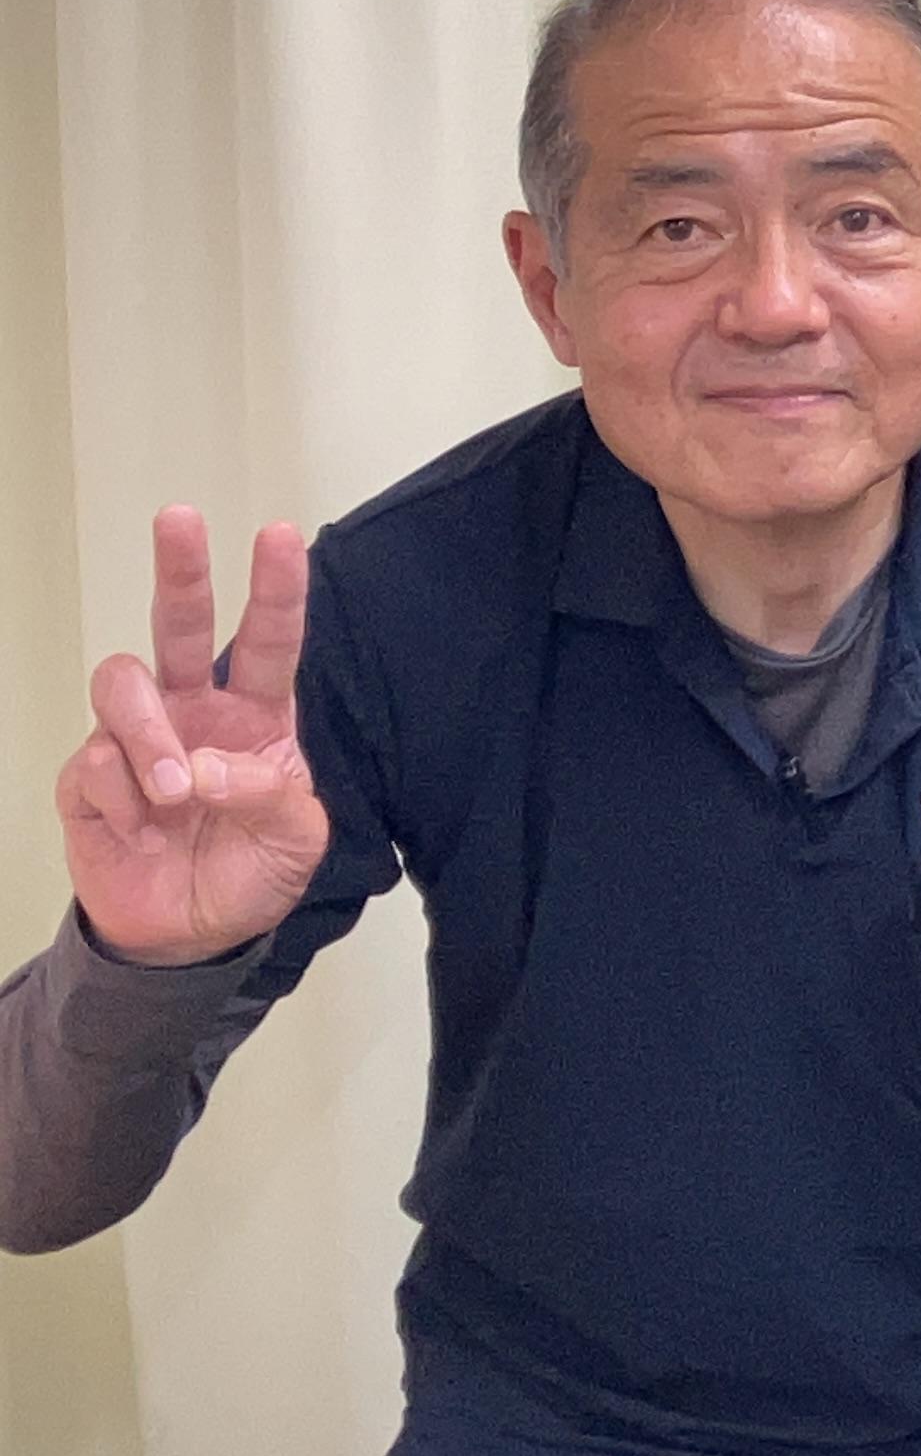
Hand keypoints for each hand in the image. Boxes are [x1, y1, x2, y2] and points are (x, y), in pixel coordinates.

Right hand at [61, 509, 326, 968]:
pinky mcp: (88, 783)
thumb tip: (209, 767)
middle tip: (180, 518)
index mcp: (256, 715)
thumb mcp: (296, 840)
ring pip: (123, 685)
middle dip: (180, 570)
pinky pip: (94, 765)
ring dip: (150, 735)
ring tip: (177, 794)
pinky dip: (123, 800)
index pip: (268, 640)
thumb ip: (269, 797)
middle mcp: (193, 712)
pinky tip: (144, 833)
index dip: (275, 587)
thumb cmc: (253, 871)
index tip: (282, 534)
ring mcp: (136, 743)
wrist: (192, 936)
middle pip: (177, 626)